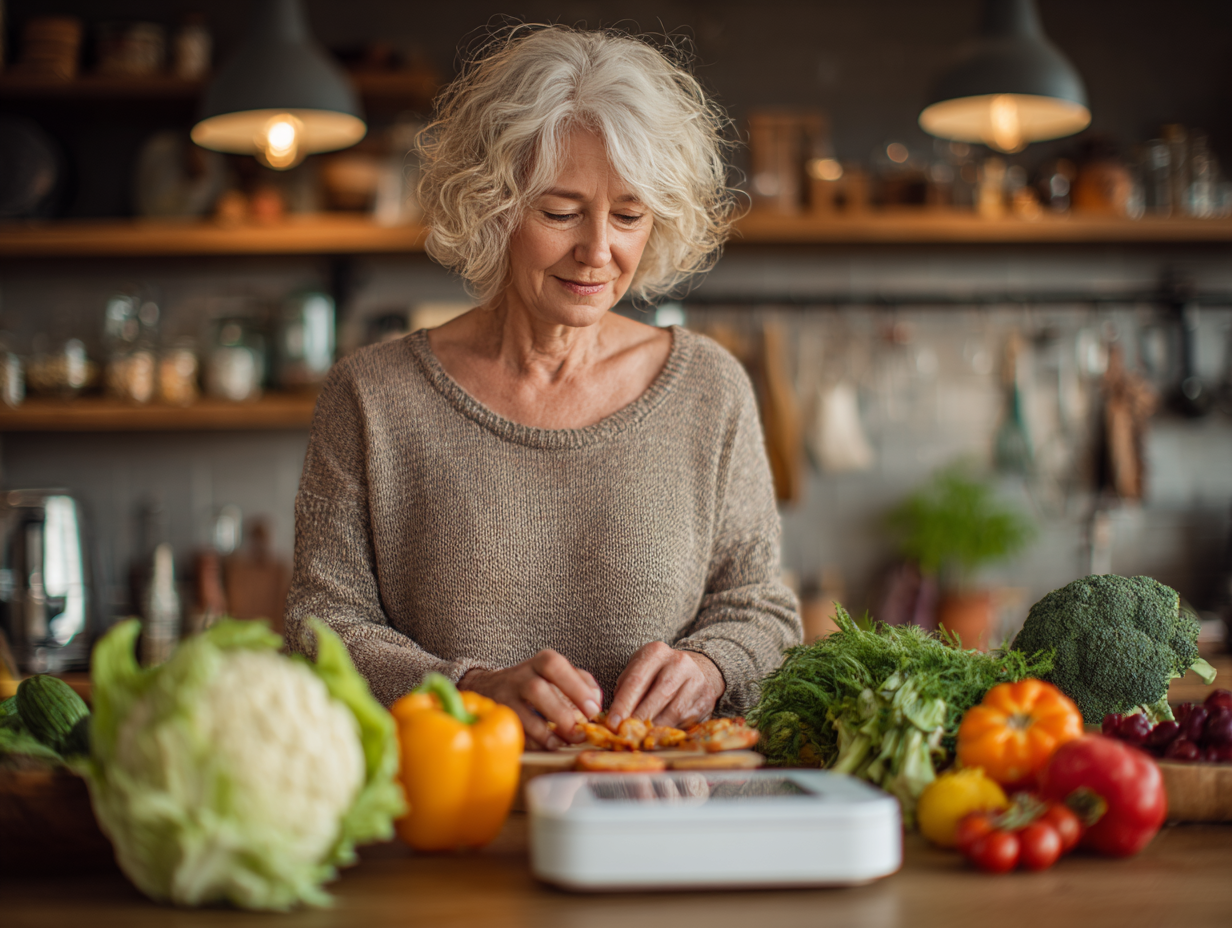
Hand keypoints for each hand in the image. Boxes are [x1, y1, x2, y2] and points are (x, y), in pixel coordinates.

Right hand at [459, 650, 601, 750]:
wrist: (491, 686)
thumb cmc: (536, 682)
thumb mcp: (559, 675)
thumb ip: (582, 683)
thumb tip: (596, 702)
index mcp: (542, 662)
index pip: (556, 666)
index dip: (576, 688)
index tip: (593, 711)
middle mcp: (520, 676)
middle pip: (537, 690)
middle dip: (561, 714)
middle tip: (579, 733)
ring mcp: (505, 696)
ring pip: (521, 712)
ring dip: (546, 732)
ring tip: (563, 742)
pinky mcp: (498, 717)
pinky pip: (513, 731)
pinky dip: (532, 741)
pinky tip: (547, 746)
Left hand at [607, 643, 725, 730]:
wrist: (697, 668)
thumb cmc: (658, 672)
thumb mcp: (639, 669)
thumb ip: (625, 688)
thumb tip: (615, 717)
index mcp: (657, 652)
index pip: (637, 680)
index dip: (623, 704)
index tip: (612, 723)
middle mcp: (679, 662)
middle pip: (658, 696)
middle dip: (639, 718)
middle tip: (626, 734)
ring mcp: (696, 680)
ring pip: (674, 711)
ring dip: (655, 728)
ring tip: (641, 737)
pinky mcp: (706, 698)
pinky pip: (686, 720)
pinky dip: (670, 730)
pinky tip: (659, 735)